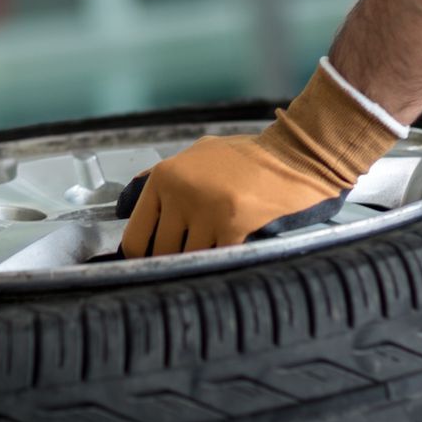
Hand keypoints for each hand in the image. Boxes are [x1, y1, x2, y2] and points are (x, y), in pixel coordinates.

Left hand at [118, 64, 401, 256]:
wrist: (295, 156)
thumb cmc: (247, 157)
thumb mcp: (197, 155)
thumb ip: (162, 179)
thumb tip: (127, 207)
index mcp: (164, 177)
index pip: (136, 236)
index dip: (142, 257)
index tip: (150, 265)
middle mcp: (179, 193)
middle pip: (161, 253)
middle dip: (172, 262)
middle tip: (185, 263)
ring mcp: (205, 210)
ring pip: (189, 259)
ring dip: (200, 261)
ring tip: (212, 255)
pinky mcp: (232, 224)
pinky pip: (217, 258)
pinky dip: (223, 259)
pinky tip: (232, 252)